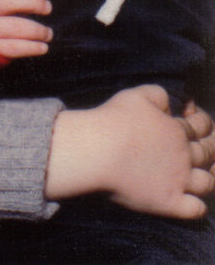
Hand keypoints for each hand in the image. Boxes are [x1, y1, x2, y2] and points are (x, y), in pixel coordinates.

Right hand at [46, 85, 214, 218]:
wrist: (99, 151)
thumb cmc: (114, 120)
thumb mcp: (138, 95)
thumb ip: (159, 94)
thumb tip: (170, 104)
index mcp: (177, 130)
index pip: (201, 125)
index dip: (202, 121)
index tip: (196, 118)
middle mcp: (184, 156)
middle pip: (208, 152)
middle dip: (211, 147)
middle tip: (209, 145)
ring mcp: (179, 181)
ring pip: (207, 182)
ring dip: (208, 176)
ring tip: (204, 173)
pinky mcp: (169, 203)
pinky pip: (195, 209)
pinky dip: (198, 206)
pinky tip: (193, 201)